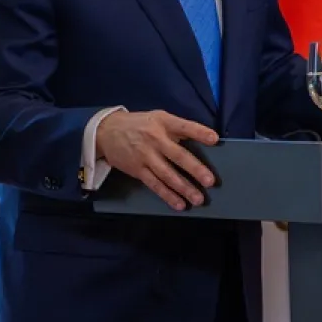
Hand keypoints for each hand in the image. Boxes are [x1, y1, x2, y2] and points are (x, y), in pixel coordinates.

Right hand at [96, 110, 217, 210]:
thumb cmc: (140, 124)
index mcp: (163, 122)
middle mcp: (155, 140)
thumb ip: (179, 127)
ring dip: (183, 188)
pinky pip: (154, 185)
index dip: (199, 132)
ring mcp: (145, 157)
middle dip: (194, 169)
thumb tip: (205, 138)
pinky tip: (179, 204)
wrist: (107, 131)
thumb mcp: (159, 117)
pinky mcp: (137, 170)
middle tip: (210, 181)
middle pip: (177, 155)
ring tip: (197, 199)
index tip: (214, 140)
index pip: (184, 126)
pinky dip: (167, 195)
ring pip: (167, 175)